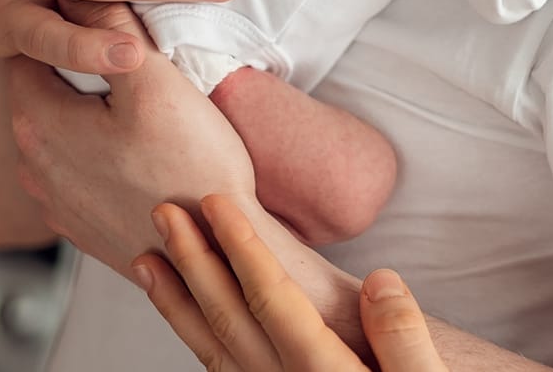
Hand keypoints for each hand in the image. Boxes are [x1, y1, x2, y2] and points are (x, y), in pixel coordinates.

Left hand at [7, 0, 258, 273]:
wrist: (215, 253)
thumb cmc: (188, 166)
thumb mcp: (156, 81)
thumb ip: (112, 26)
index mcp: (37, 121)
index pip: (32, 48)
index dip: (66, 23)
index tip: (102, 10)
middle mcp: (31, 165)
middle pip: (43, 90)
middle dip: (75, 66)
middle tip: (122, 47)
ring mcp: (53, 202)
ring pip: (58, 133)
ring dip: (84, 113)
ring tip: (131, 96)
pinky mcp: (79, 227)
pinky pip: (76, 172)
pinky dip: (96, 153)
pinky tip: (136, 147)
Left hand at [136, 195, 445, 371]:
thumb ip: (404, 337)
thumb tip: (380, 278)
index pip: (271, 299)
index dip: (240, 248)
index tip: (216, 204)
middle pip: (228, 319)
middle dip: (194, 262)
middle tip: (165, 214)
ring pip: (213, 349)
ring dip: (177, 303)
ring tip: (148, 262)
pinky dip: (195, 339)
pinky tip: (186, 318)